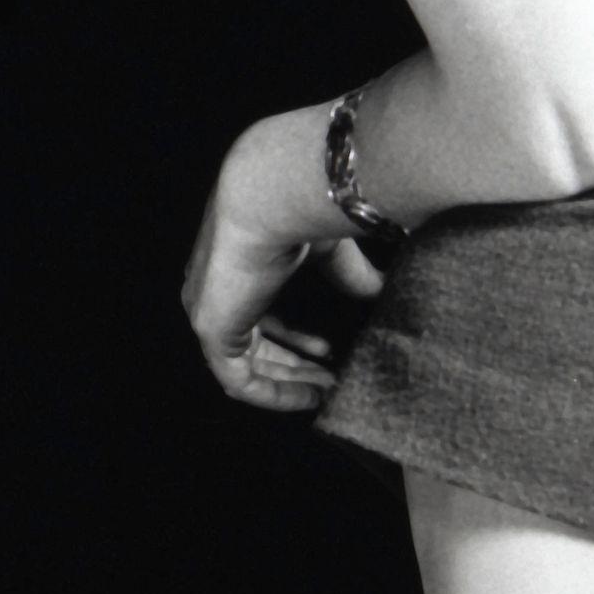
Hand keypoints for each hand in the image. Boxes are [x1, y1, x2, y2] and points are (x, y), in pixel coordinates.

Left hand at [180, 118, 388, 412]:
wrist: (273, 196)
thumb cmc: (299, 210)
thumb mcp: (330, 250)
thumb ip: (350, 276)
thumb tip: (383, 294)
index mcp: (237, 268)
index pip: (262, 312)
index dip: (296, 338)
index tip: (331, 351)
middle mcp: (216, 292)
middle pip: (255, 343)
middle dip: (296, 365)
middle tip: (335, 379)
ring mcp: (209, 312)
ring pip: (247, 365)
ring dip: (290, 381)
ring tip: (330, 389)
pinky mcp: (211, 331)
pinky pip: (239, 379)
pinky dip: (275, 393)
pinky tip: (312, 397)